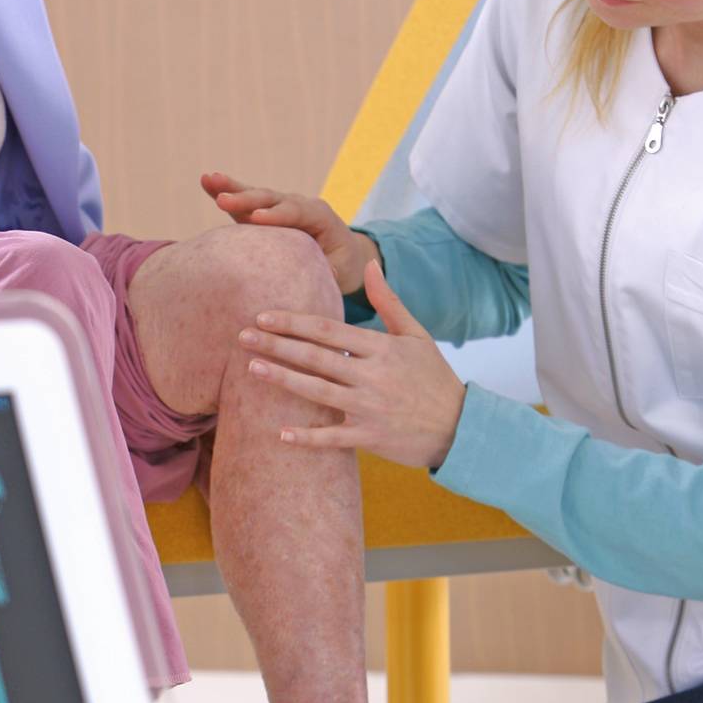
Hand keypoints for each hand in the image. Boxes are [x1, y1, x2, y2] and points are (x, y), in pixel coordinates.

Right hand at [201, 170, 376, 294]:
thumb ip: (329, 272)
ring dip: (232, 188)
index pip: (296, 212)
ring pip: (255, 195)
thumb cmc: (342, 265)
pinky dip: (227, 191)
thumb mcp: (341, 272)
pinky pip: (245, 202)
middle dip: (248, 199)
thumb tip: (320, 277)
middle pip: (272, 199)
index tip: (255, 217)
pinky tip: (206, 181)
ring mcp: (280, 206)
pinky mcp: (264, 213)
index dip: (276, 215)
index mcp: (320, 216)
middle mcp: (299, 205)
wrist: (342, 254)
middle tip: (224, 200)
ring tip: (209, 179)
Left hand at [239, 260, 466, 468]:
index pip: (328, 330)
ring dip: (282, 380)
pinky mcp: (370, 437)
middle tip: (242, 336)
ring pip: (317, 392)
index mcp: (381, 348)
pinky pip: (332, 438)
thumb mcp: (417, 335)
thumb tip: (368, 264)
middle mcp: (372, 376)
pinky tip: (279, 433)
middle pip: (315, 357)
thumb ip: (388, 301)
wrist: (460, 426)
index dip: (293, 322)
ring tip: (252, 368)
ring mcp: (370, 408)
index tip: (263, 316)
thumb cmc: (435, 378)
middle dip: (277, 345)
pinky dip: (306, 437)